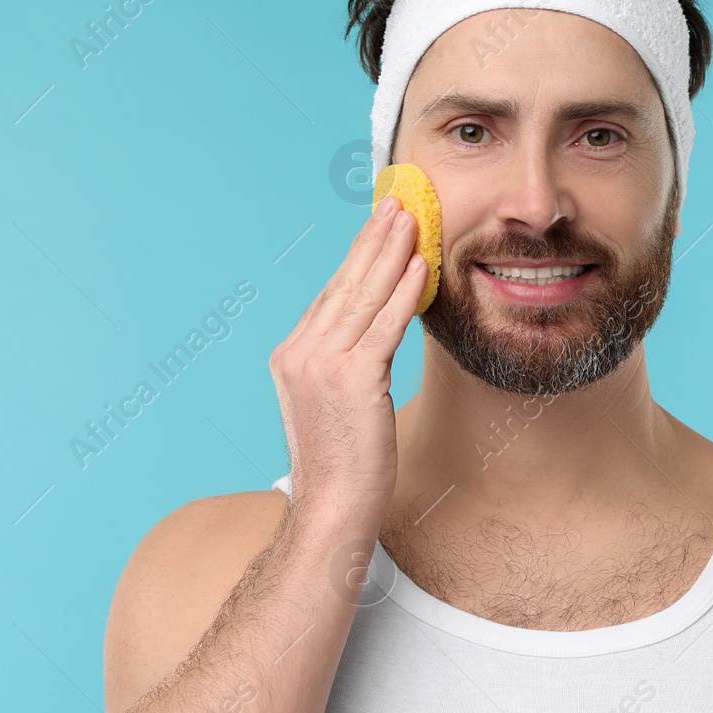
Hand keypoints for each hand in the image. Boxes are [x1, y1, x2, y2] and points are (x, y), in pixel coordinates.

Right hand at [269, 196, 425, 520]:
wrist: (332, 509)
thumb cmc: (343, 465)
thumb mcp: (334, 405)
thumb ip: (344, 366)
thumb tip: (373, 338)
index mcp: (291, 356)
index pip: (330, 295)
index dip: (357, 257)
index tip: (378, 227)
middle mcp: (299, 353)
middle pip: (343, 284)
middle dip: (373, 240)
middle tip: (398, 203)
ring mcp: (321, 364)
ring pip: (363, 296)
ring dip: (390, 252)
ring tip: (412, 219)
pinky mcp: (351, 379)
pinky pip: (383, 325)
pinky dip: (403, 291)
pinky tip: (420, 265)